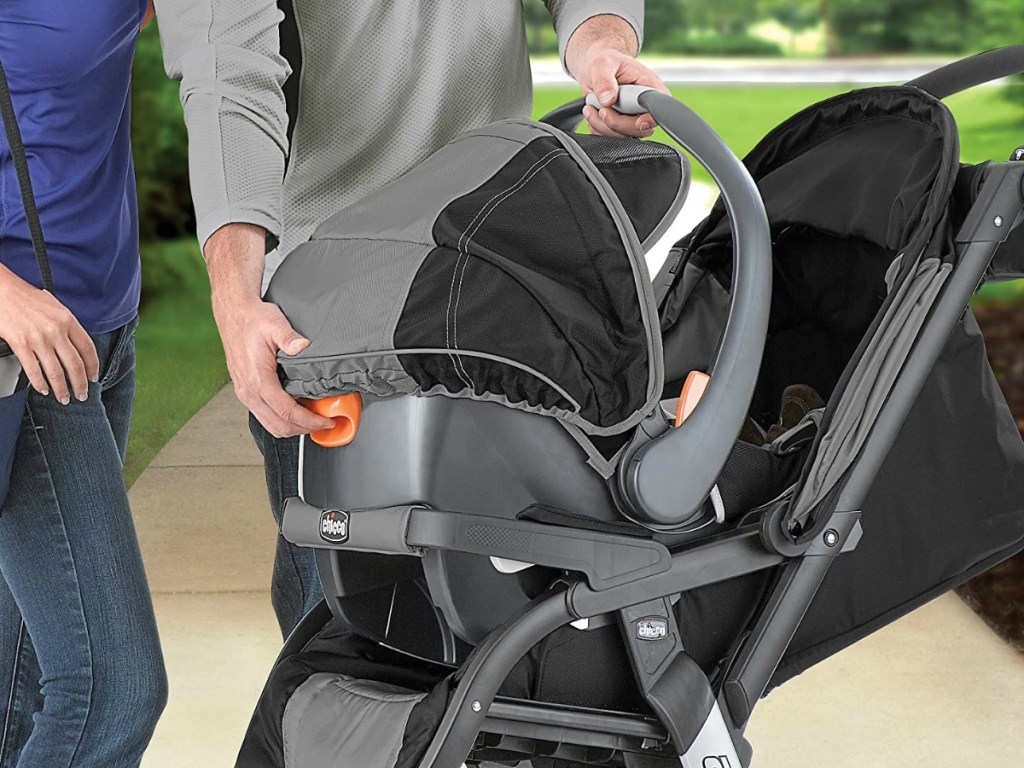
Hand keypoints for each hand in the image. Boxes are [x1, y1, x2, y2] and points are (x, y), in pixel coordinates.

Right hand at [0, 266, 98, 403]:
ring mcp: (38, 338)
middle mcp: (56, 330)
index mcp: (68, 320)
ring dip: (61, 389)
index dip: (93, 367)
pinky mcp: (20, 344)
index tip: (93, 378)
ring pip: (55, 371)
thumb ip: (67, 325)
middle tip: (81, 395)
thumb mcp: (55, 307)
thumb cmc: (27, 297)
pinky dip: (40, 383)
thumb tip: (77, 346)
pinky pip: (33, 370)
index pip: (88, 349)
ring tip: (63, 398)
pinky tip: (43, 389)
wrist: (2, 290)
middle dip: (80, 384)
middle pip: (75, 365)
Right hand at [205, 224, 333, 437]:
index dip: (309, 421)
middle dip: (304, 429)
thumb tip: (302, 346)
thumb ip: (289, 337)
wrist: (233, 313)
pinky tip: (297, 410)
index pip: (286, 412)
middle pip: (278, 426)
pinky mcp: (245, 391)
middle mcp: (248, 391)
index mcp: (257, 379)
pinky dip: (283, 419)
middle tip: (325, 425)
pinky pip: (265, 416)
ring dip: (293, 427)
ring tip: (314, 420)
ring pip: (270, 424)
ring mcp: (244, 393)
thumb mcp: (274, 323)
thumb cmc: (253, 318)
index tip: (326, 422)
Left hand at [564, 15, 669, 137]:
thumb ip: (605, 80)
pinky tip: (593, 112)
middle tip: (602, 108)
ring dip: (602, 126)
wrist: (595, 70)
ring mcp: (632, 118)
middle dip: (616, 123)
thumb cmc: (606, 62)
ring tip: (592, 107)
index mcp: (650, 87)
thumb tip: (608, 99)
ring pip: (622, 136)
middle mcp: (644, 106)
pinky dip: (597, 128)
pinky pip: (610, 137)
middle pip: (638, 129)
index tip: (637, 121)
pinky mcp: (620, 126)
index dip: (648, 120)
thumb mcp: (603, 63)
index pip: (657, 110)